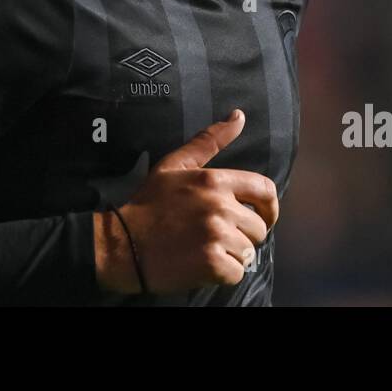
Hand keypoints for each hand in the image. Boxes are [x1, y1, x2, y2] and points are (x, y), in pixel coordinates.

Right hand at [93, 109, 278, 294]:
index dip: (269, 208)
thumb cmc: (149, 204)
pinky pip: (237, 273)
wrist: (122, 244)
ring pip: (248, 252)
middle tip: (218, 238)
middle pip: (258, 228)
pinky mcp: (211, 264)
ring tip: (205, 250)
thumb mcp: (175, 165)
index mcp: (214, 180)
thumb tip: (239, 116)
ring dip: (231, 256)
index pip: (265, 190)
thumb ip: (209, 140)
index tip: (261, 218)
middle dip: (243, 236)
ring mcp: (216, 236)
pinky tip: (201, 265)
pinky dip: (223, 275)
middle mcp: (219, 206)